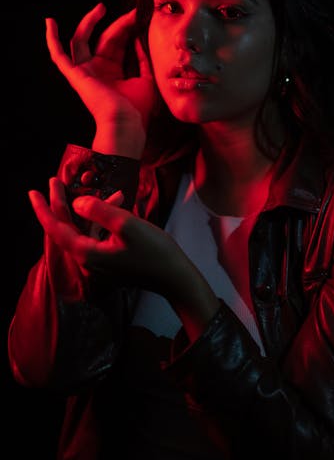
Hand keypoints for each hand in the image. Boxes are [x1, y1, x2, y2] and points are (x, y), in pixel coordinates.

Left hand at [29, 177, 219, 338]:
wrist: (175, 278)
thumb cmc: (155, 252)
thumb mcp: (127, 225)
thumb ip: (100, 210)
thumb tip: (78, 202)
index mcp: (87, 252)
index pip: (56, 228)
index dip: (44, 208)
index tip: (33, 191)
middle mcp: (89, 259)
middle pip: (66, 228)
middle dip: (59, 203)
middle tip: (52, 181)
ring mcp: (100, 261)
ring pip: (84, 229)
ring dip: (86, 208)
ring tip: (89, 187)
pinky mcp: (112, 259)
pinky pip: (99, 234)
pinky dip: (104, 218)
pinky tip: (118, 200)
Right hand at [46, 3, 157, 156]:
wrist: (126, 123)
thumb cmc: (138, 108)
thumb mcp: (146, 79)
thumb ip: (142, 59)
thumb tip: (138, 38)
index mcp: (113, 73)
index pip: (118, 43)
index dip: (128, 29)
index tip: (139, 17)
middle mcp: (97, 71)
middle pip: (105, 38)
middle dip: (119, 24)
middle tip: (133, 13)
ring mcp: (85, 72)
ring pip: (82, 40)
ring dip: (90, 22)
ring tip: (101, 8)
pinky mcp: (75, 75)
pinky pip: (59, 56)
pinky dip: (52, 40)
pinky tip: (50, 22)